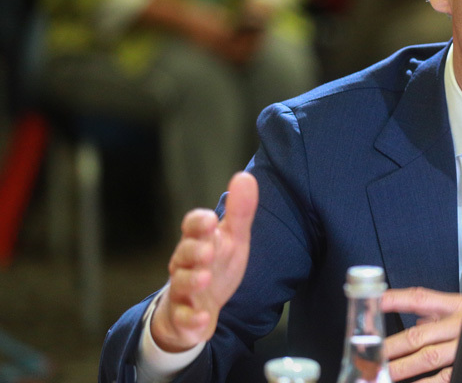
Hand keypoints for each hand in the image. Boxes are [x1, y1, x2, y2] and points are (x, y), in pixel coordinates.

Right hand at [150, 172, 258, 352]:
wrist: (197, 306)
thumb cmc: (215, 265)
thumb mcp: (233, 239)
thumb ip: (240, 212)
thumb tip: (246, 176)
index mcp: (199, 241)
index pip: (192, 226)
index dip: (198, 222)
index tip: (210, 220)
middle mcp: (186, 264)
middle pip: (183, 253)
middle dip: (194, 250)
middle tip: (207, 251)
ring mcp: (183, 290)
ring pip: (181, 284)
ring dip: (192, 281)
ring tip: (205, 278)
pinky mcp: (184, 317)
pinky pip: (184, 318)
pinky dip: (192, 319)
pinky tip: (204, 319)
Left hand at [381, 288, 461, 381]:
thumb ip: (440, 311)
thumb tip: (416, 317)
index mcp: (457, 304)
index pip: (420, 298)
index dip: (395, 299)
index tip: (372, 303)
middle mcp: (459, 322)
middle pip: (418, 335)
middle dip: (390, 348)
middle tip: (368, 358)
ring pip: (428, 360)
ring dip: (402, 370)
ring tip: (382, 376)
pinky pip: (446, 378)